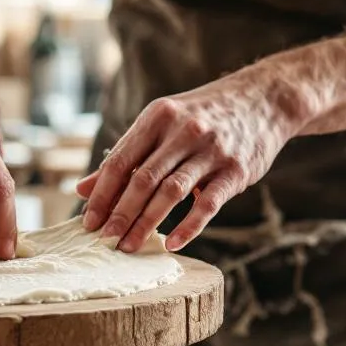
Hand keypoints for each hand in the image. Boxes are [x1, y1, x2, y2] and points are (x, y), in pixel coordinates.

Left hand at [76, 72, 300, 252]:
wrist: (263, 100)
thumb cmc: (203, 116)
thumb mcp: (162, 124)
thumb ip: (125, 155)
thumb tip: (83, 188)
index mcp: (158, 116)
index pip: (120, 160)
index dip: (101, 194)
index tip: (88, 222)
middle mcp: (183, 131)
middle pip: (142, 179)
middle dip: (120, 214)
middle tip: (105, 240)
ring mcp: (211, 150)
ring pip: (171, 192)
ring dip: (146, 223)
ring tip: (130, 246)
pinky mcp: (235, 170)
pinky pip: (207, 203)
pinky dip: (188, 227)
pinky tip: (171, 244)